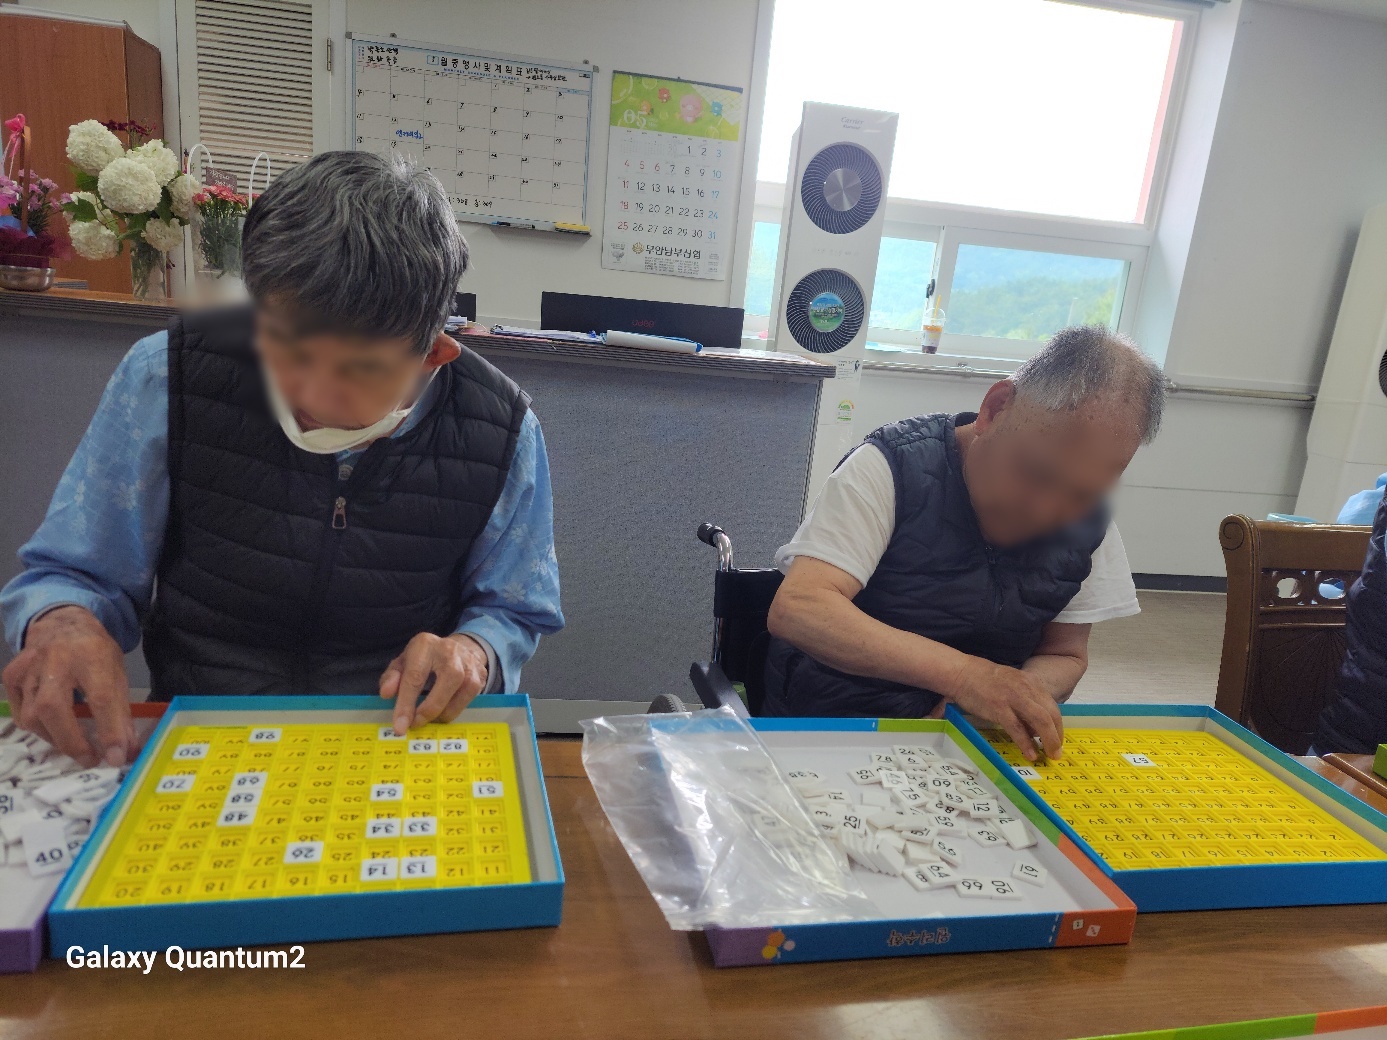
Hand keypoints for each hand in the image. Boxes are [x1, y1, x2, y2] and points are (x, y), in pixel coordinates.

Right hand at [1, 606, 132, 767]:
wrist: (61, 623)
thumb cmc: (94, 652)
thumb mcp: (117, 673)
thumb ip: (121, 711)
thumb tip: (124, 751)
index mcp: (91, 656)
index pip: (100, 697)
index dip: (108, 731)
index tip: (115, 757)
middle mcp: (55, 660)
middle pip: (54, 709)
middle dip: (71, 742)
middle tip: (90, 759)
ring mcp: (28, 667)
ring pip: (33, 716)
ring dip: (55, 738)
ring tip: (74, 744)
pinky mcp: (11, 676)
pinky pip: (20, 713)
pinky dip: (37, 727)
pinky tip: (53, 728)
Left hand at [378, 632, 488, 733]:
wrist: (456, 648)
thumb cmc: (423, 660)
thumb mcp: (402, 663)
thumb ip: (391, 677)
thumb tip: (386, 694)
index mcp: (425, 645)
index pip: (415, 676)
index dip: (406, 703)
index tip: (399, 726)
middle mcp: (450, 650)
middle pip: (447, 680)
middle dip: (430, 708)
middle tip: (416, 724)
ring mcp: (469, 662)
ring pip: (463, 690)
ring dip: (445, 711)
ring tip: (429, 719)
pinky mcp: (480, 674)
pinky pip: (471, 697)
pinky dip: (456, 709)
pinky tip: (444, 712)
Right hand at [943, 656, 1063, 761]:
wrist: (962, 672)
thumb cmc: (984, 680)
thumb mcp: (1012, 684)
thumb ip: (1026, 701)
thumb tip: (1034, 727)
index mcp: (1031, 683)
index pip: (1053, 707)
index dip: (1058, 726)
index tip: (1057, 739)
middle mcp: (1026, 689)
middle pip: (1051, 715)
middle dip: (1057, 736)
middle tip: (1057, 752)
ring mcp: (1013, 698)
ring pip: (1040, 721)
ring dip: (1048, 740)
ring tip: (1050, 755)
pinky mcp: (999, 708)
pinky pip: (1018, 728)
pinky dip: (1026, 743)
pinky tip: (1030, 754)